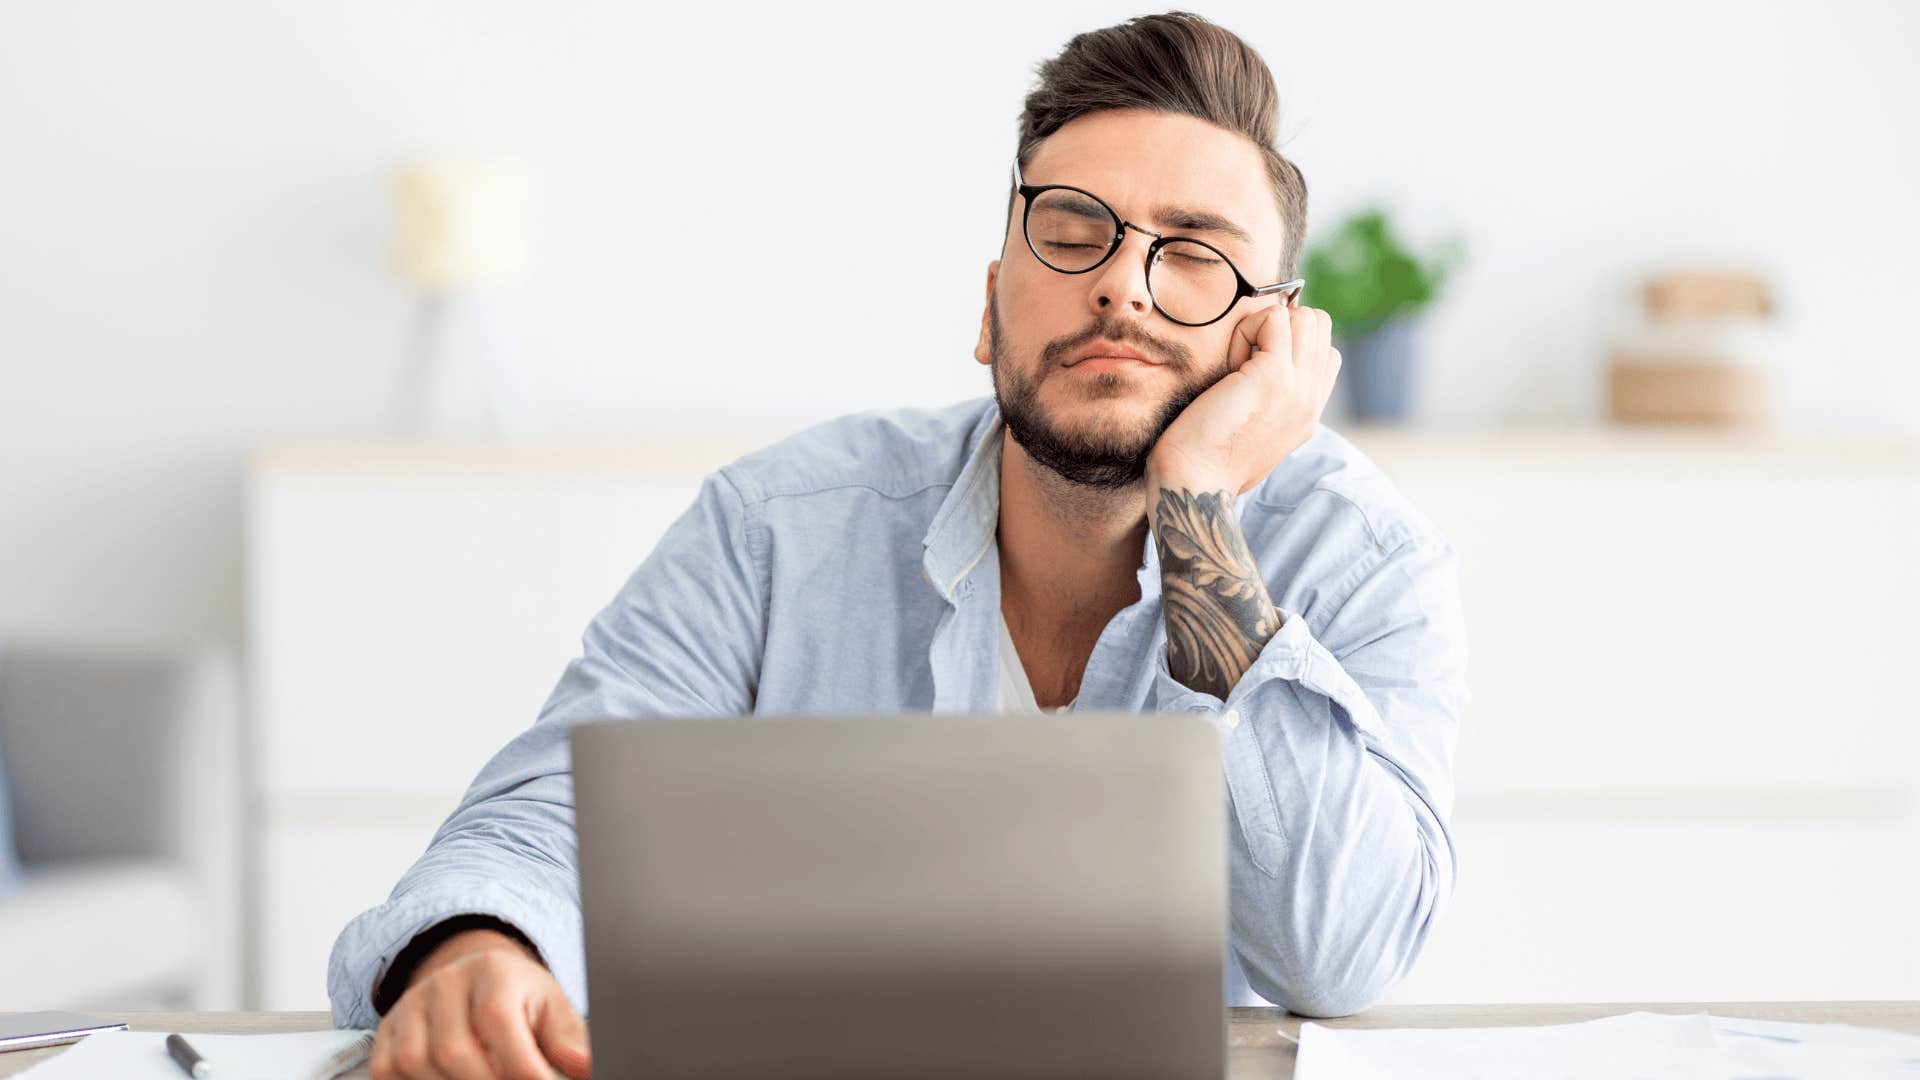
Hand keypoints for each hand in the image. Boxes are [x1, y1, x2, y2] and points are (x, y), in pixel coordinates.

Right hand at [370, 929, 591, 1079]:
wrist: (475, 980)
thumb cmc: (519, 999)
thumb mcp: (551, 1010)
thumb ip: (569, 1041)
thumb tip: (588, 1067)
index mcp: (492, 971)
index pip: (497, 1021)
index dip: (519, 1067)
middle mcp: (444, 984)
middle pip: (454, 1050)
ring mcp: (410, 1007)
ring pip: (416, 1064)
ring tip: (484, 1079)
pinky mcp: (386, 1031)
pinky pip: (387, 1070)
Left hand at [1145, 297, 1340, 503]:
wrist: (1195, 482)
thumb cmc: (1206, 459)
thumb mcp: (1250, 430)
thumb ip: (1269, 401)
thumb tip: (1252, 365)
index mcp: (1308, 413)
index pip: (1324, 352)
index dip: (1289, 344)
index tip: (1251, 367)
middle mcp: (1311, 401)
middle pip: (1321, 326)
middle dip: (1280, 327)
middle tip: (1243, 359)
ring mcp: (1298, 388)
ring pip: (1306, 316)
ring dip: (1265, 326)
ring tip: (1237, 361)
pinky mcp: (1274, 377)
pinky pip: (1274, 318)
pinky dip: (1246, 329)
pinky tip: (1228, 363)